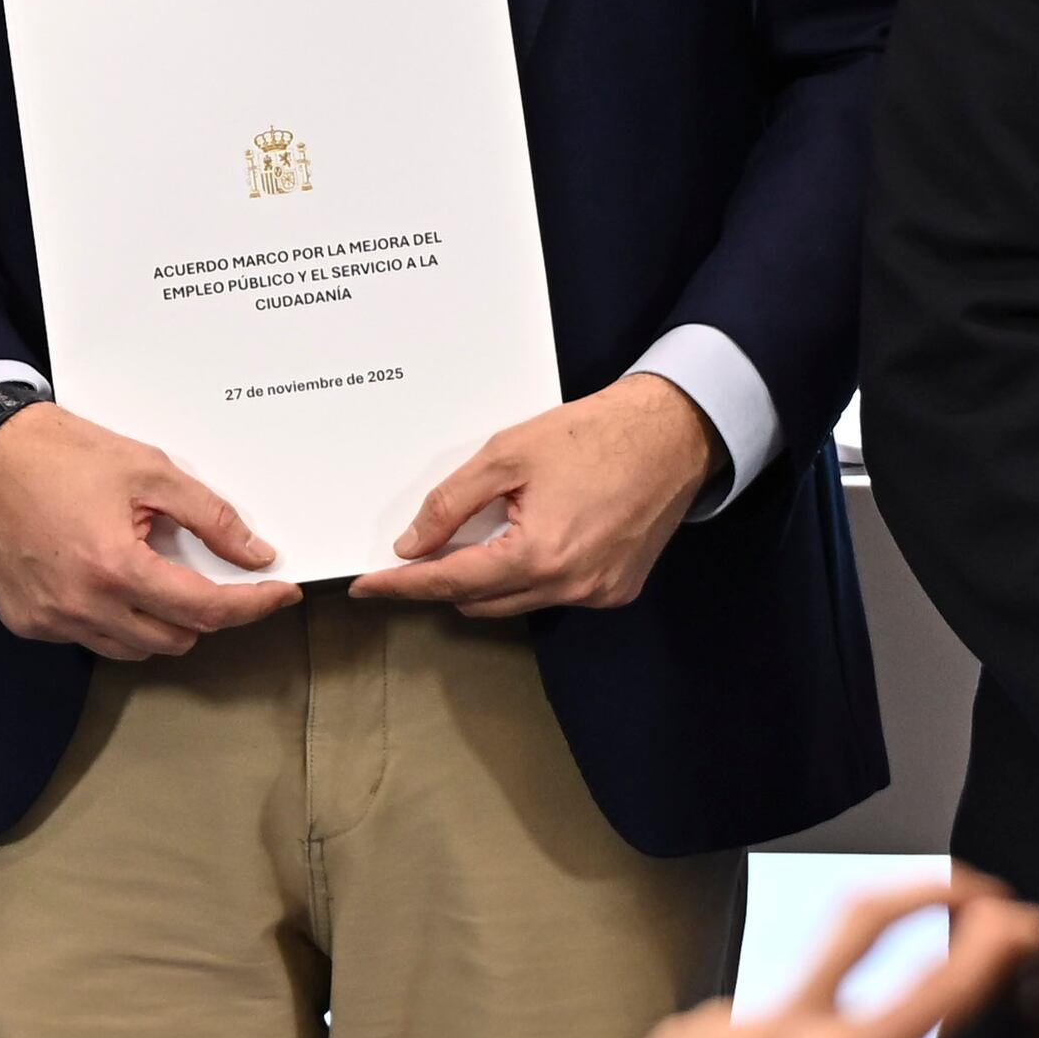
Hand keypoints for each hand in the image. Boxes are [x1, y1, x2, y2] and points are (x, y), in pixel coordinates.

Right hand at [0, 403, 302, 660]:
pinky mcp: (27, 622)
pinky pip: (90, 638)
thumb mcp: (146, 469)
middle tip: (204, 570)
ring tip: (148, 570)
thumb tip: (254, 553)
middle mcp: (83, 606)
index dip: (252, 605)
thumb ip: (209, 515)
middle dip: (203, 611)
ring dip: (158, 620)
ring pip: (134, 647)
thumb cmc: (56, 452)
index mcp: (116, 567)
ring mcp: (51, 620)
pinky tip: (105, 578)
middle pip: (175, 638)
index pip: (206, 609)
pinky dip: (112, 618)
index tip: (278, 594)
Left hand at [348, 372, 714, 617]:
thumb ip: (452, 503)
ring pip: (516, 603)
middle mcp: (571, 587)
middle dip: (445, 579)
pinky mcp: (618, 590)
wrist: (672, 434)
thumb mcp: (508, 454)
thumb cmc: (592, 434)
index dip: (404, 586)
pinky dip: (531, 574)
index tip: (366, 588)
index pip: (451, 583)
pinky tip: (535, 536)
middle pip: (481, 602)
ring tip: (487, 531)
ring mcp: (598, 594)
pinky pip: (554, 594)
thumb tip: (412, 545)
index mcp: (539, 555)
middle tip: (424, 546)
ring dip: (489, 577)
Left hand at [571, 874, 1038, 1037]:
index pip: (939, 982)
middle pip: (863, 916)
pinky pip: (749, 1025)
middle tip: (974, 889)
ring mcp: (720, 1030)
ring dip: (839, 1023)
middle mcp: (774, 1036)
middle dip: (930, 889)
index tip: (1023, 920)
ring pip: (805, 992)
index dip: (995, 941)